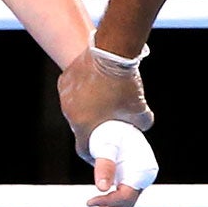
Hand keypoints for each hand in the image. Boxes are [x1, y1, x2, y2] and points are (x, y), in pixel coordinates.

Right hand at [58, 45, 155, 162]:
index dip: (92, 154)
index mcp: (83, 125)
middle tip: (105, 124)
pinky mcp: (65, 80)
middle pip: (80, 127)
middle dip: (92, 128)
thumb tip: (142, 127)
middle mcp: (70, 112)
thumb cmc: (124, 83)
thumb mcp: (141, 110)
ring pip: (75, 108)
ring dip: (86, 108)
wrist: (112, 52)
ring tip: (101, 102)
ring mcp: (65, 95)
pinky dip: (81, 92)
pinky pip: (72, 91)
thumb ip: (142, 124)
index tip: (100, 154)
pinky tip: (94, 86)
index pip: (83, 149)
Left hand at [85, 119, 158, 206]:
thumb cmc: (112, 131)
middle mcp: (143, 177)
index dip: (109, 202)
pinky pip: (121, 198)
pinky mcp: (129, 180)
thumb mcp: (107, 145)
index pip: (127, 195)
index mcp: (143, 169)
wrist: (117, 123)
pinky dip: (109, 206)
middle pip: (127, 203)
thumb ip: (104, 165)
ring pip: (124, 204)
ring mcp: (137, 180)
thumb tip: (100, 187)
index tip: (88, 201)